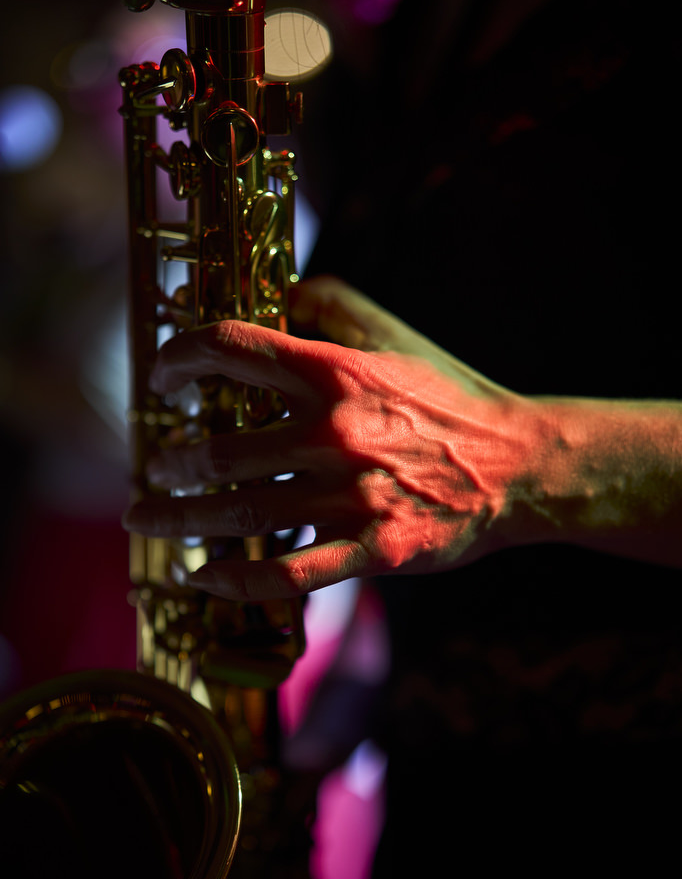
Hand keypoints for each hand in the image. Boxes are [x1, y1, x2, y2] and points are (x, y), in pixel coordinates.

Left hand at [123, 277, 540, 598]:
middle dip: (169, 465)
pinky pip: (288, 574)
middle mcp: (335, 433)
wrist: (517, 466)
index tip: (163, 378)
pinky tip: (205, 579)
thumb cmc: (450, 398)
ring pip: (240, 515)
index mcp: (336, 374)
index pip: (232, 350)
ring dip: (179, 520)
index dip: (181, 358)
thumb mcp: (395, 335)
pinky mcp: (372, 550)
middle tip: (154, 472)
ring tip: (147, 519)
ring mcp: (352, 497)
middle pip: (218, 451)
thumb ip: (331, 304)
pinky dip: (238, 581)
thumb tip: (274, 297)